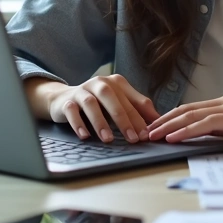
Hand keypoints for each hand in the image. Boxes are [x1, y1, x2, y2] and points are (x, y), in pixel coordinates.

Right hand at [35, 74, 159, 143]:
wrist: (63, 98)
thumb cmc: (98, 103)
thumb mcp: (119, 104)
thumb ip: (137, 109)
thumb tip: (159, 122)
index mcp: (116, 82)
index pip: (132, 99)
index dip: (141, 117)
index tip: (147, 135)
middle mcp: (99, 83)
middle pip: (113, 99)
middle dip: (124, 120)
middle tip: (133, 139)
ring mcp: (82, 91)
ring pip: (91, 104)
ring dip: (100, 122)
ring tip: (108, 139)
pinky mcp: (67, 101)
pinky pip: (72, 111)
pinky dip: (78, 123)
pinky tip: (85, 136)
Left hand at [147, 96, 222, 151]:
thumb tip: (205, 139)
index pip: (191, 110)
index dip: (170, 119)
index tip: (154, 129)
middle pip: (185, 110)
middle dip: (162, 121)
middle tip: (143, 131)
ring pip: (191, 115)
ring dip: (168, 125)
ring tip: (152, 135)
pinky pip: (206, 123)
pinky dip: (186, 130)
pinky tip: (173, 137)